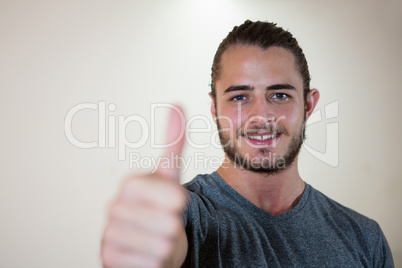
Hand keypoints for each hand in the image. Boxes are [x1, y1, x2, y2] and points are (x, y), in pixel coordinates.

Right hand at [101, 106, 186, 267]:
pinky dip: (155, 264)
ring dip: (165, 248)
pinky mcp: (108, 260)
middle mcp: (114, 208)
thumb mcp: (170, 178)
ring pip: (162, 246)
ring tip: (154, 240)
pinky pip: (150, 265)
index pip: (173, 196)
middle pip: (170, 224)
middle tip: (163, 225)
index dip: (179, 203)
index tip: (173, 203)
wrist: (149, 245)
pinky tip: (144, 256)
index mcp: (130, 185)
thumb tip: (177, 104)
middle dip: (174, 229)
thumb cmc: (162, 209)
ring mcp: (108, 235)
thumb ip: (173, 145)